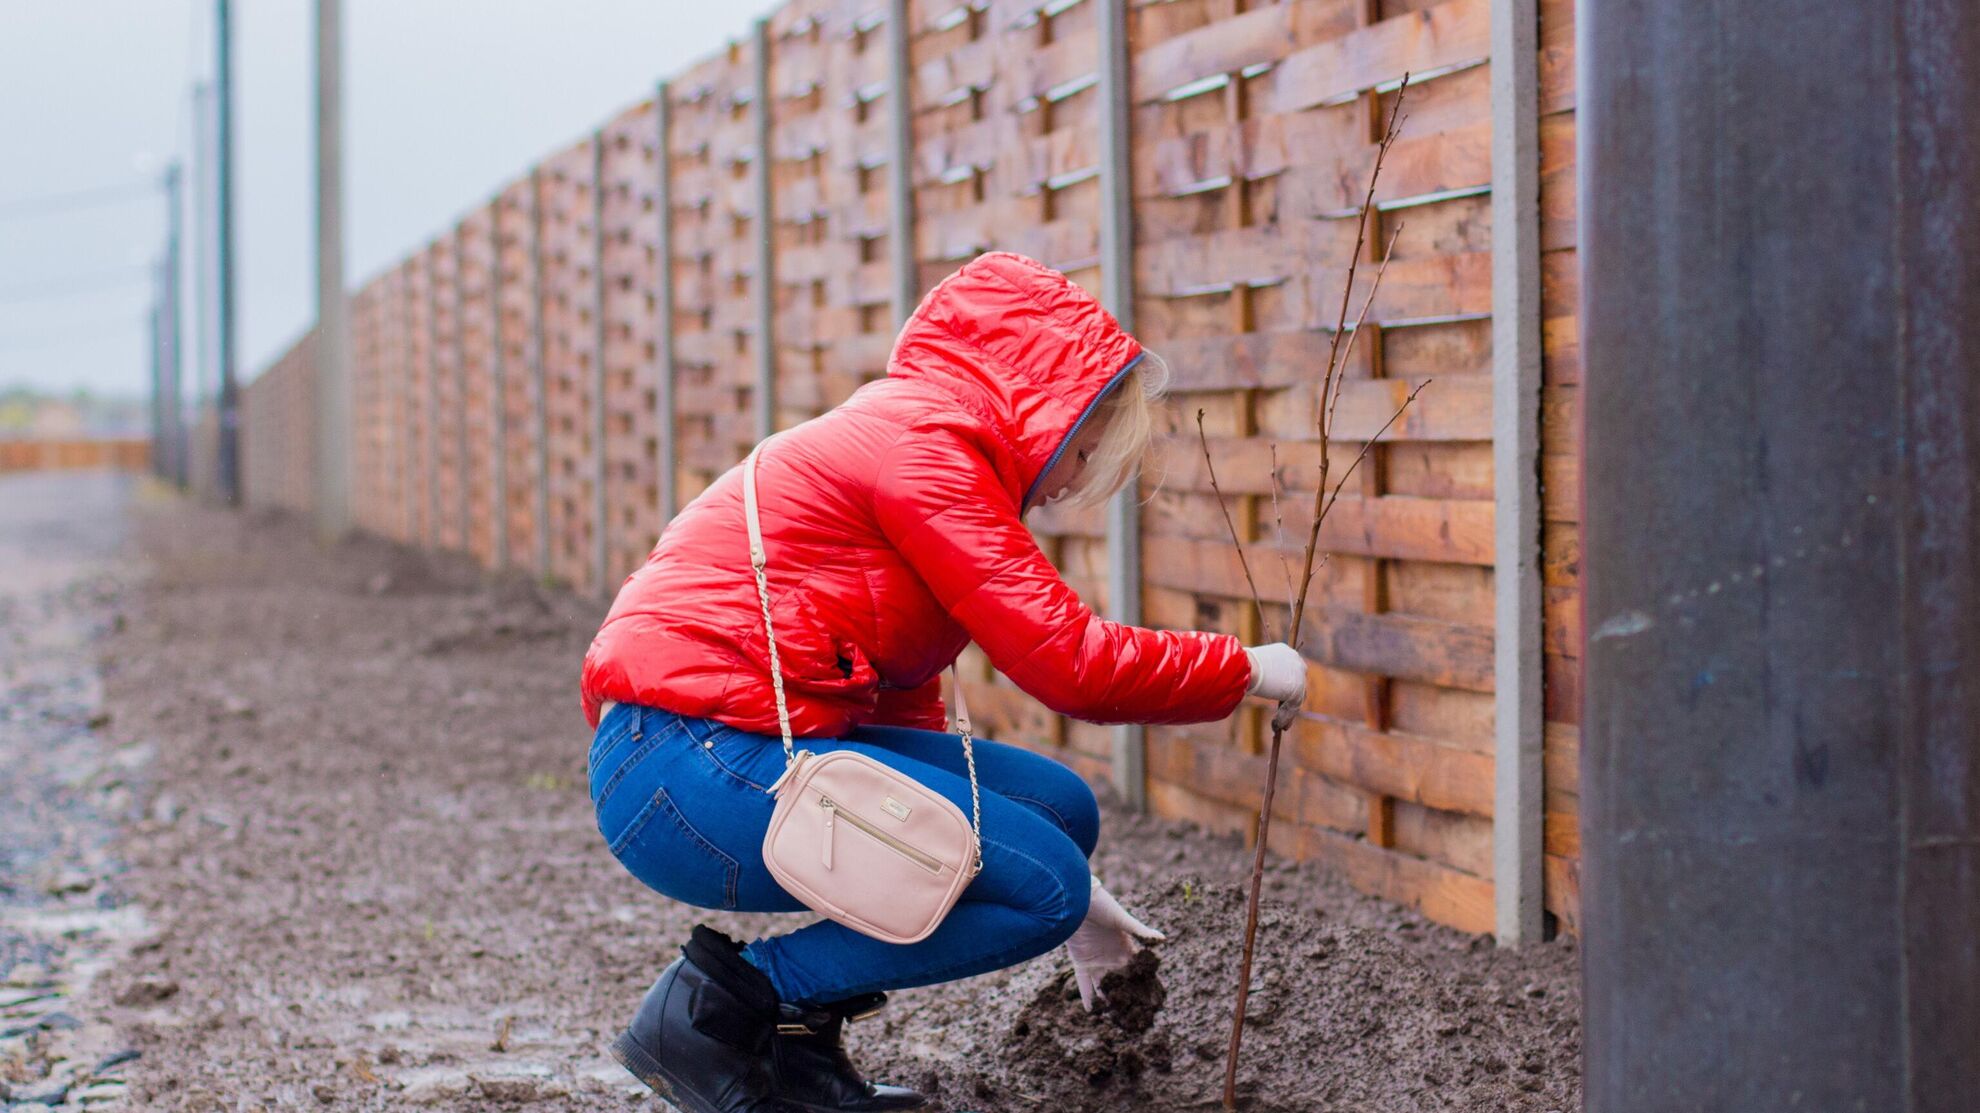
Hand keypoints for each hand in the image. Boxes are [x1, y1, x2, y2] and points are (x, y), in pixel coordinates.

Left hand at [1065, 874, 1164, 1011]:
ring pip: (1104, 986)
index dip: (1144, 984)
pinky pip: (1084, 983)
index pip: (1137, 970)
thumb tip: (1162, 939)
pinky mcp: (1081, 962)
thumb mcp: (1122, 919)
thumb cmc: (1103, 906)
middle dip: (1128, 998)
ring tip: (1115, 1019)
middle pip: (1122, 982)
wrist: (1077, 900)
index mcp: (1126, 948)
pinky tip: (1091, 1011)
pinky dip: (1087, 996)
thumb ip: (1140, 931)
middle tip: (1135, 1017)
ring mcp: (1097, 961)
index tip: (1153, 1000)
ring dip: (1108, 1001)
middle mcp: (1112, 957)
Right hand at [1244, 643, 1305, 730]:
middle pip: (1297, 684)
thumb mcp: (1251, 667)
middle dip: (1290, 700)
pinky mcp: (1297, 689)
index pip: (1290, 671)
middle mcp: (1295, 660)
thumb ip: (1259, 674)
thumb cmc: (1241, 665)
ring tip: (1277, 724)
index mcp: (1285, 651)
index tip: (1280, 696)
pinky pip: (1292, 707)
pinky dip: (1285, 717)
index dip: (1285, 685)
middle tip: (1282, 712)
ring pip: (1295, 698)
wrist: (1245, 666)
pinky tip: (1277, 726)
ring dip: (1286, 712)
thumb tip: (1251, 683)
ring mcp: (1298, 675)